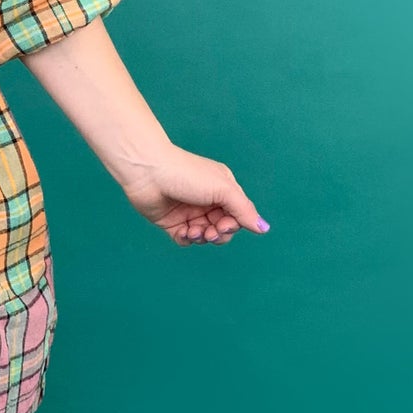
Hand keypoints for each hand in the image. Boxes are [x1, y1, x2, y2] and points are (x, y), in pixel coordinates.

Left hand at [119, 146, 268, 243]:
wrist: (148, 172)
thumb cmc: (187, 174)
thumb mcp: (223, 189)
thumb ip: (244, 210)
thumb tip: (264, 229)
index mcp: (222, 190)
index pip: (237, 215)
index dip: (233, 225)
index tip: (224, 225)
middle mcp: (207, 202)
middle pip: (222, 229)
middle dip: (218, 234)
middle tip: (210, 231)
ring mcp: (189, 212)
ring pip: (204, 236)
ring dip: (202, 237)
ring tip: (193, 231)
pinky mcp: (171, 222)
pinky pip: (185, 239)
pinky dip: (187, 240)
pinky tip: (183, 233)